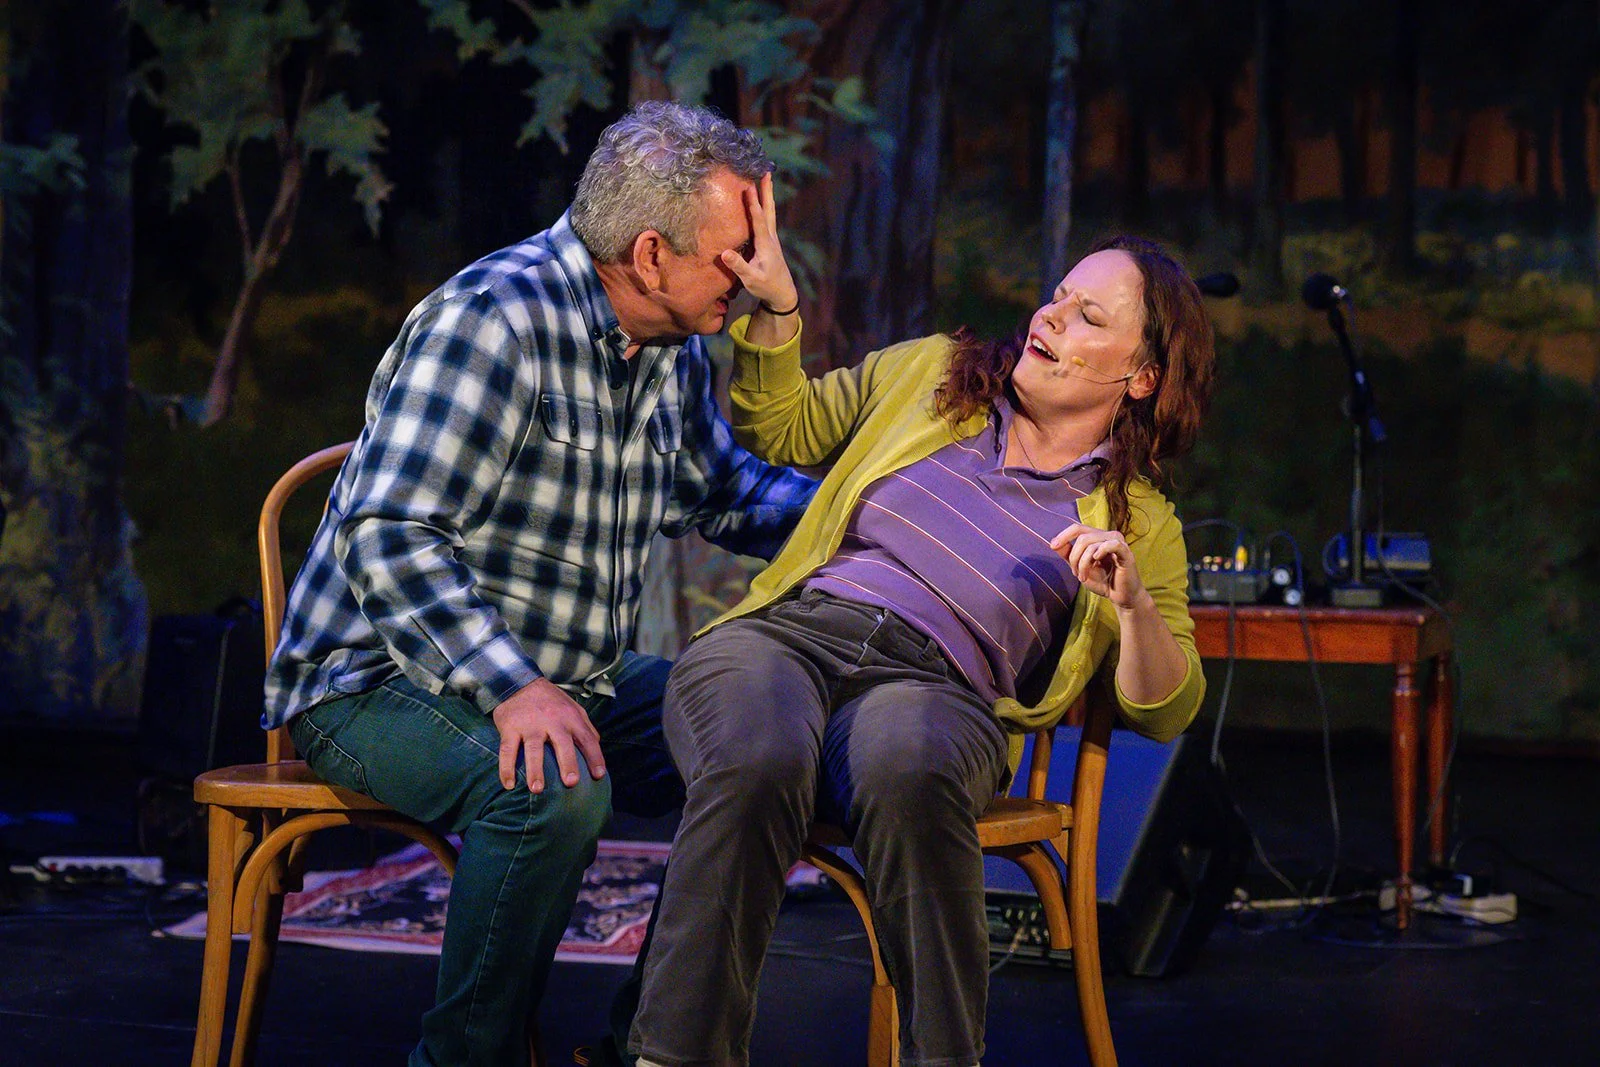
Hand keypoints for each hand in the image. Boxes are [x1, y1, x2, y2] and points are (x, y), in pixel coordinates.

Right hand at [491, 678, 605, 792]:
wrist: (517, 681)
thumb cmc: (549, 700)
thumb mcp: (571, 706)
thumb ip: (585, 726)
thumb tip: (597, 747)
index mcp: (570, 716)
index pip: (587, 738)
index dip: (594, 757)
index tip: (599, 775)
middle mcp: (552, 720)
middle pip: (562, 744)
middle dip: (567, 763)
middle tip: (571, 783)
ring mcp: (529, 724)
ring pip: (533, 749)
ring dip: (535, 770)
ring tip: (537, 789)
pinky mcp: (510, 727)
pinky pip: (507, 750)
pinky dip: (506, 768)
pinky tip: (509, 784)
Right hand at [720, 172, 797, 314]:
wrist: (783, 294)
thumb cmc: (766, 287)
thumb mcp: (751, 279)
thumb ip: (739, 266)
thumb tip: (725, 253)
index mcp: (766, 244)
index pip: (759, 219)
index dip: (753, 203)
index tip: (749, 186)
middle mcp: (771, 238)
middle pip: (769, 210)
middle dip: (767, 191)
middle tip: (766, 172)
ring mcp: (772, 240)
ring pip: (770, 213)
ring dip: (767, 196)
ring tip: (765, 180)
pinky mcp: (770, 243)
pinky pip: (767, 220)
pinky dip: (764, 207)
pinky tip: (761, 203)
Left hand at [1050, 522, 1146, 609]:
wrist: (1120, 597)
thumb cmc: (1102, 581)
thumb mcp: (1080, 567)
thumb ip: (1068, 554)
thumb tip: (1054, 543)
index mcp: (1097, 537)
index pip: (1078, 528)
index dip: (1064, 535)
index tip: (1052, 546)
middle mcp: (1108, 536)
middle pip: (1082, 538)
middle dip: (1074, 557)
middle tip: (1076, 574)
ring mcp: (1118, 542)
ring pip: (1092, 544)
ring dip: (1083, 563)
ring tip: (1083, 577)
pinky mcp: (1126, 552)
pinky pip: (1112, 544)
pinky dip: (1101, 551)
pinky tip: (1096, 560)